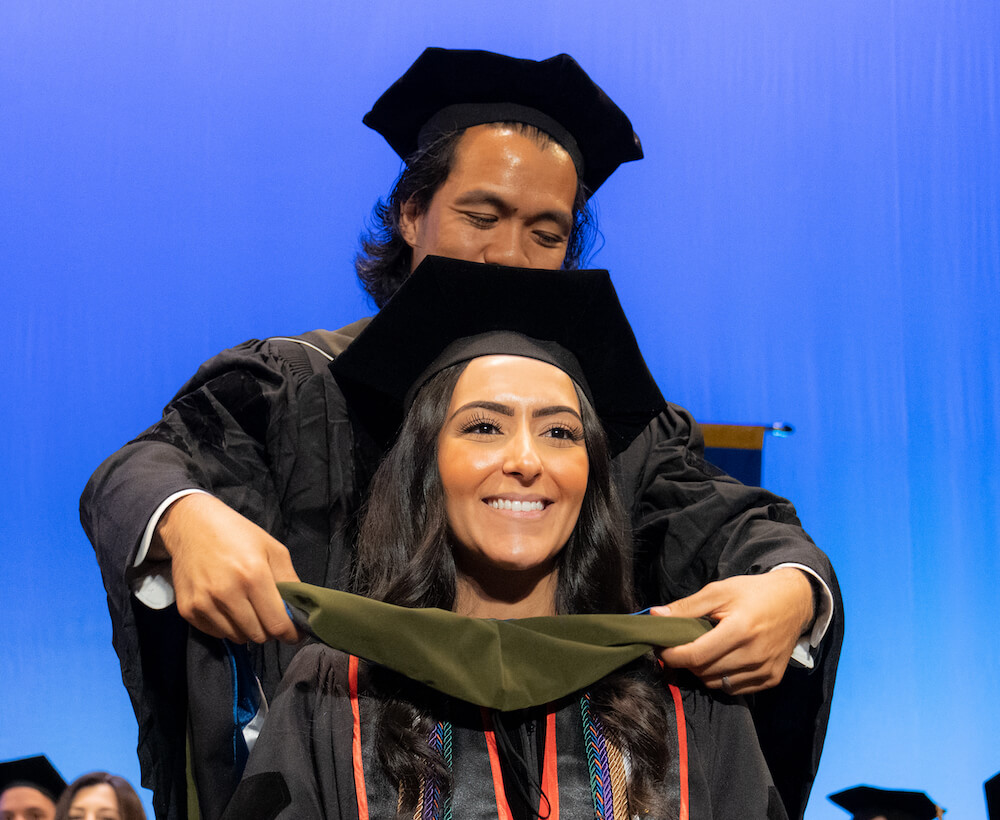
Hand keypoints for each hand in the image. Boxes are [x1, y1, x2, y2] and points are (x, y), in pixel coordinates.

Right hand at [153, 493, 301, 643]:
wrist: (192, 525)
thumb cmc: (238, 534)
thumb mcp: (273, 549)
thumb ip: (290, 582)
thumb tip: (300, 612)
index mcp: (253, 576)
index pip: (277, 624)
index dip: (291, 633)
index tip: (295, 633)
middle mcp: (227, 593)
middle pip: (258, 635)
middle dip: (270, 629)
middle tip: (270, 614)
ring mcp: (204, 604)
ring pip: (237, 637)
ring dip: (248, 629)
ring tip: (247, 606)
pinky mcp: (187, 610)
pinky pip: (216, 633)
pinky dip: (226, 626)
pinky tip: (227, 605)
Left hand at [653, 568, 814, 694]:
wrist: (794, 600)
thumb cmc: (752, 592)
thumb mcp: (718, 591)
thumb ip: (686, 606)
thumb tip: (655, 615)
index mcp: (740, 629)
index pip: (695, 655)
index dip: (672, 655)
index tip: (660, 648)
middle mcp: (754, 654)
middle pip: (704, 671)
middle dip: (684, 662)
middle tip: (677, 648)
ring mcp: (765, 670)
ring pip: (717, 684)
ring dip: (702, 672)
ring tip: (700, 652)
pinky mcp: (771, 678)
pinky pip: (735, 689)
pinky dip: (721, 678)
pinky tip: (720, 660)